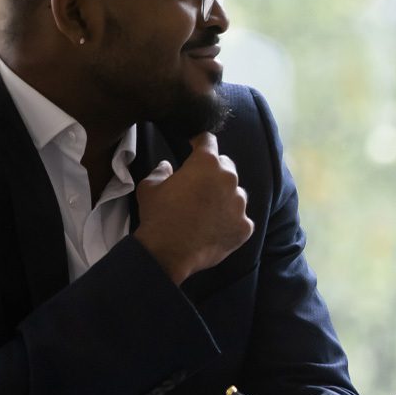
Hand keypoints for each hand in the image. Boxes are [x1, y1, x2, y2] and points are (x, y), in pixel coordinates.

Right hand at [133, 133, 254, 284]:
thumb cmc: (158, 215)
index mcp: (207, 163)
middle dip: (214, 172)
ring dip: (225, 197)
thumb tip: (167, 166)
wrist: (167, 253)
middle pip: (226, 166)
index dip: (201, 142)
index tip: (196, 145)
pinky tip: (215, 230)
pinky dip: (230, 222)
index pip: (209, 141)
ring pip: (236, 193)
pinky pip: (240, 219)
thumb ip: (161, 171)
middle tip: (200, 185)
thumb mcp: (150, 187)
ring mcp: (240, 204)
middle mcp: (229, 178)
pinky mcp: (245, 226)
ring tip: (207, 212)